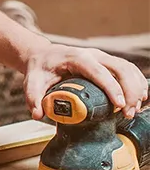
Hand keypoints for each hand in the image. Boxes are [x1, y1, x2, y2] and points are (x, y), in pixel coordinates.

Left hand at [23, 43, 148, 120]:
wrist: (43, 56)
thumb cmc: (40, 68)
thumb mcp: (32, 81)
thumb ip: (32, 97)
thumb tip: (38, 115)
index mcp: (76, 57)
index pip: (98, 71)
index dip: (111, 87)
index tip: (120, 105)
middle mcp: (93, 55)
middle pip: (120, 68)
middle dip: (129, 91)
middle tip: (127, 113)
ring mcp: (102, 58)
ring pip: (128, 69)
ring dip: (136, 89)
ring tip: (132, 110)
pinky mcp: (108, 64)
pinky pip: (129, 71)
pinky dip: (138, 84)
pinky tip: (138, 100)